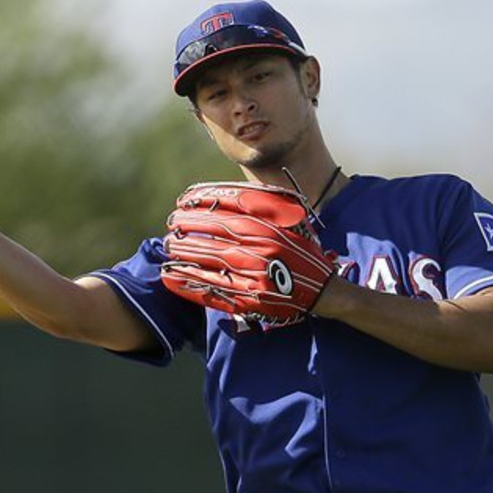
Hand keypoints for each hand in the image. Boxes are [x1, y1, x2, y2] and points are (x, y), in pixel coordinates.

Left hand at [161, 182, 336, 324]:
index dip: (204, 200)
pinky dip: (189, 282)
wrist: (323, 291)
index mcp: (272, 227)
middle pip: (215, 230)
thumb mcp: (292, 224)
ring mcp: (255, 274)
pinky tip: (172, 276)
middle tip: (171, 222)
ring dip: (184, 252)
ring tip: (168, 246)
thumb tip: (229, 194)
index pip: (231, 205)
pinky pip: (213, 288)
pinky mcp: (250, 298)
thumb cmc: (304, 254)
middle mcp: (262, 247)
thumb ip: (266, 207)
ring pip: (210, 258)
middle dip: (188, 224)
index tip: (184, 199)